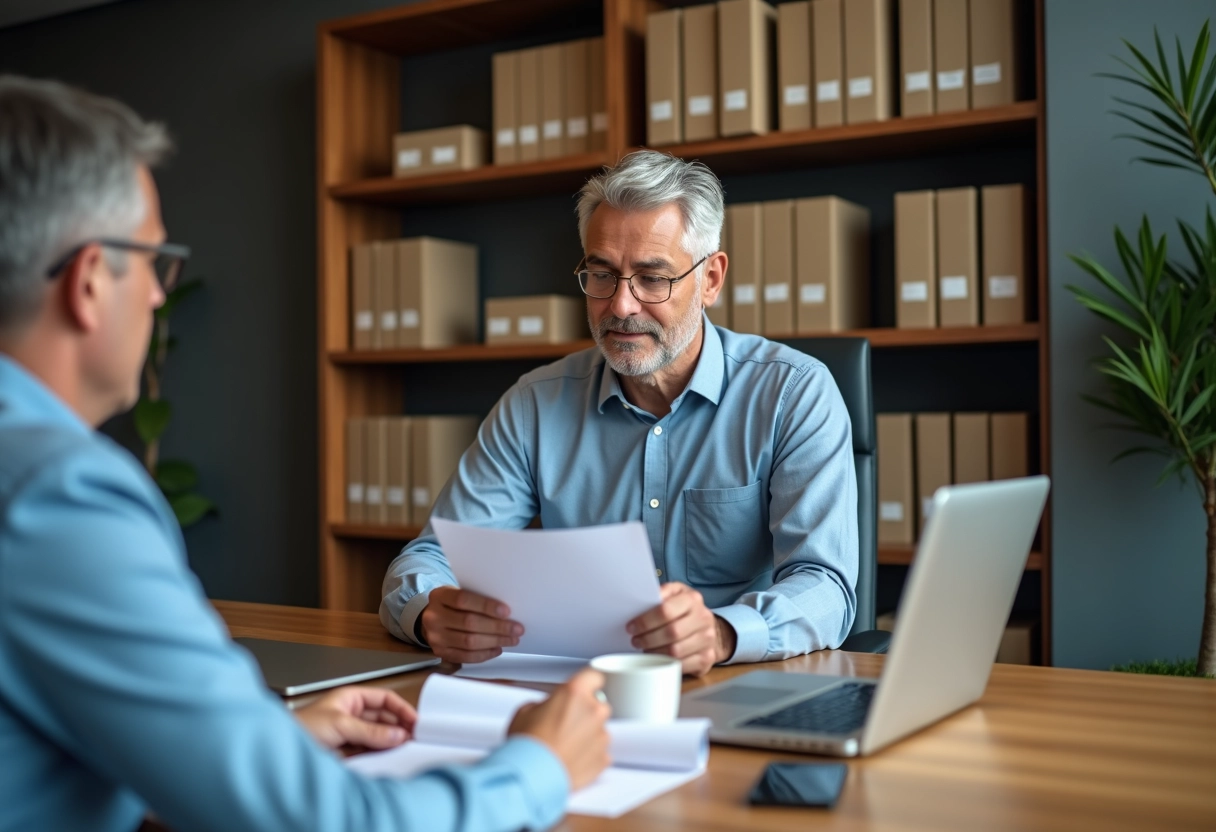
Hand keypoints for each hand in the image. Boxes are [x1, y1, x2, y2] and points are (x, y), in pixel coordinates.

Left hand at [294, 686, 416, 749]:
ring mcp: (349, 734)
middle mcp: (351, 714)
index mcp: (350, 698)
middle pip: (383, 718)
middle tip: (414, 737)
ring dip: (390, 742)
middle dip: (398, 727)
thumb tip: (397, 734)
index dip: (401, 708)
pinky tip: (388, 757)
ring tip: (404, 748)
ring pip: (377, 736)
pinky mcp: (346, 752)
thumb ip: (370, 731)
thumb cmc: (299, 728)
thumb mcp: (340, 725)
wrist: (277, 752)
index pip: (384, 699)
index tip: (415, 720)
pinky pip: (369, 751)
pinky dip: (380, 754)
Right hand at [420, 585, 523, 664]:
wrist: (432, 619)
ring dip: (495, 641)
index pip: (463, 599)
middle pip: (469, 622)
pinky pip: (466, 656)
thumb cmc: (452, 605)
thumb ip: (477, 598)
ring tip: (512, 639)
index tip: (507, 611)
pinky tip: (497, 649)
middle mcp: (433, 617)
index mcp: (439, 596)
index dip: (486, 606)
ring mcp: (435, 637)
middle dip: (497, 627)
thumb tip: (506, 612)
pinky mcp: (441, 652)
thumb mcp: (459, 592)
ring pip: (469, 642)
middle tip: (517, 629)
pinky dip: (485, 654)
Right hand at [508, 669, 610, 789]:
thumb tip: (548, 709)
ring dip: (587, 735)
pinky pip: (600, 752)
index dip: (587, 682)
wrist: (531, 777)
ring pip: (599, 729)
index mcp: (575, 692)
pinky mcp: (603, 758)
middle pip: (598, 704)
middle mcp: (594, 710)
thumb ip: (545, 703)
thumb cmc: (526, 744)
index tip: (583, 688)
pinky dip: (589, 755)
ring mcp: (601, 735)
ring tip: (565, 746)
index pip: (594, 675)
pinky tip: (571, 760)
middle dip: (584, 712)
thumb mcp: (525, 711)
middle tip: (564, 724)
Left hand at [626, 582, 736, 676]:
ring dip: (654, 652)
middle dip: (648, 638)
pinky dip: (666, 664)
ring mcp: (707, 640)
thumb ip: (660, 593)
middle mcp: (703, 618)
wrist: (709, 627)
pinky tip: (657, 660)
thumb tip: (644, 599)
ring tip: (644, 649)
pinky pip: (682, 665)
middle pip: (671, 632)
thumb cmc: (685, 610)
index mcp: (692, 600)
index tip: (632, 627)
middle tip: (635, 640)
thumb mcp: (674, 594)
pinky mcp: (707, 658)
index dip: (645, 621)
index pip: (666, 610)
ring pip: (675, 651)